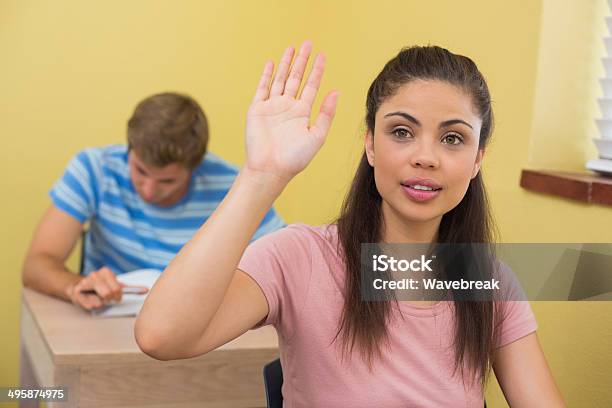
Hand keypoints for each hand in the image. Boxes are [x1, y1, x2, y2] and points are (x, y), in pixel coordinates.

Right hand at [66, 267, 148, 309]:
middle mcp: (95, 275)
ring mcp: (84, 282)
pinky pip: (88, 304)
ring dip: (101, 301)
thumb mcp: (115, 286)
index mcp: (106, 272)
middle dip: (110, 299)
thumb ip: (131, 288)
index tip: (116, 297)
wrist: (77, 287)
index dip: (118, 295)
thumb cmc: (99, 288)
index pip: (118, 288)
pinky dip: (91, 305)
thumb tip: (146, 289)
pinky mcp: (75, 291)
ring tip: (98, 298)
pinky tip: (90, 300)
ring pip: (99, 299)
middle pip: (109, 293)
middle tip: (106, 298)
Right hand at [245, 40, 338, 182]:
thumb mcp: (316, 136)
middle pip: (296, 78)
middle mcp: (288, 107)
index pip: (311, 86)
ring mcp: (272, 107)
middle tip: (308, 43)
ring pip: (280, 79)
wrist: (271, 168)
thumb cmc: (295, 158)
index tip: (322, 56)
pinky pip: (262, 88)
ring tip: (292, 48)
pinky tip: (271, 63)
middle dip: (302, 61)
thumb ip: (326, 114)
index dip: (317, 71)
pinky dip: (266, 75)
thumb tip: (336, 92)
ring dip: (285, 64)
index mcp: (302, 113)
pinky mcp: (257, 109)